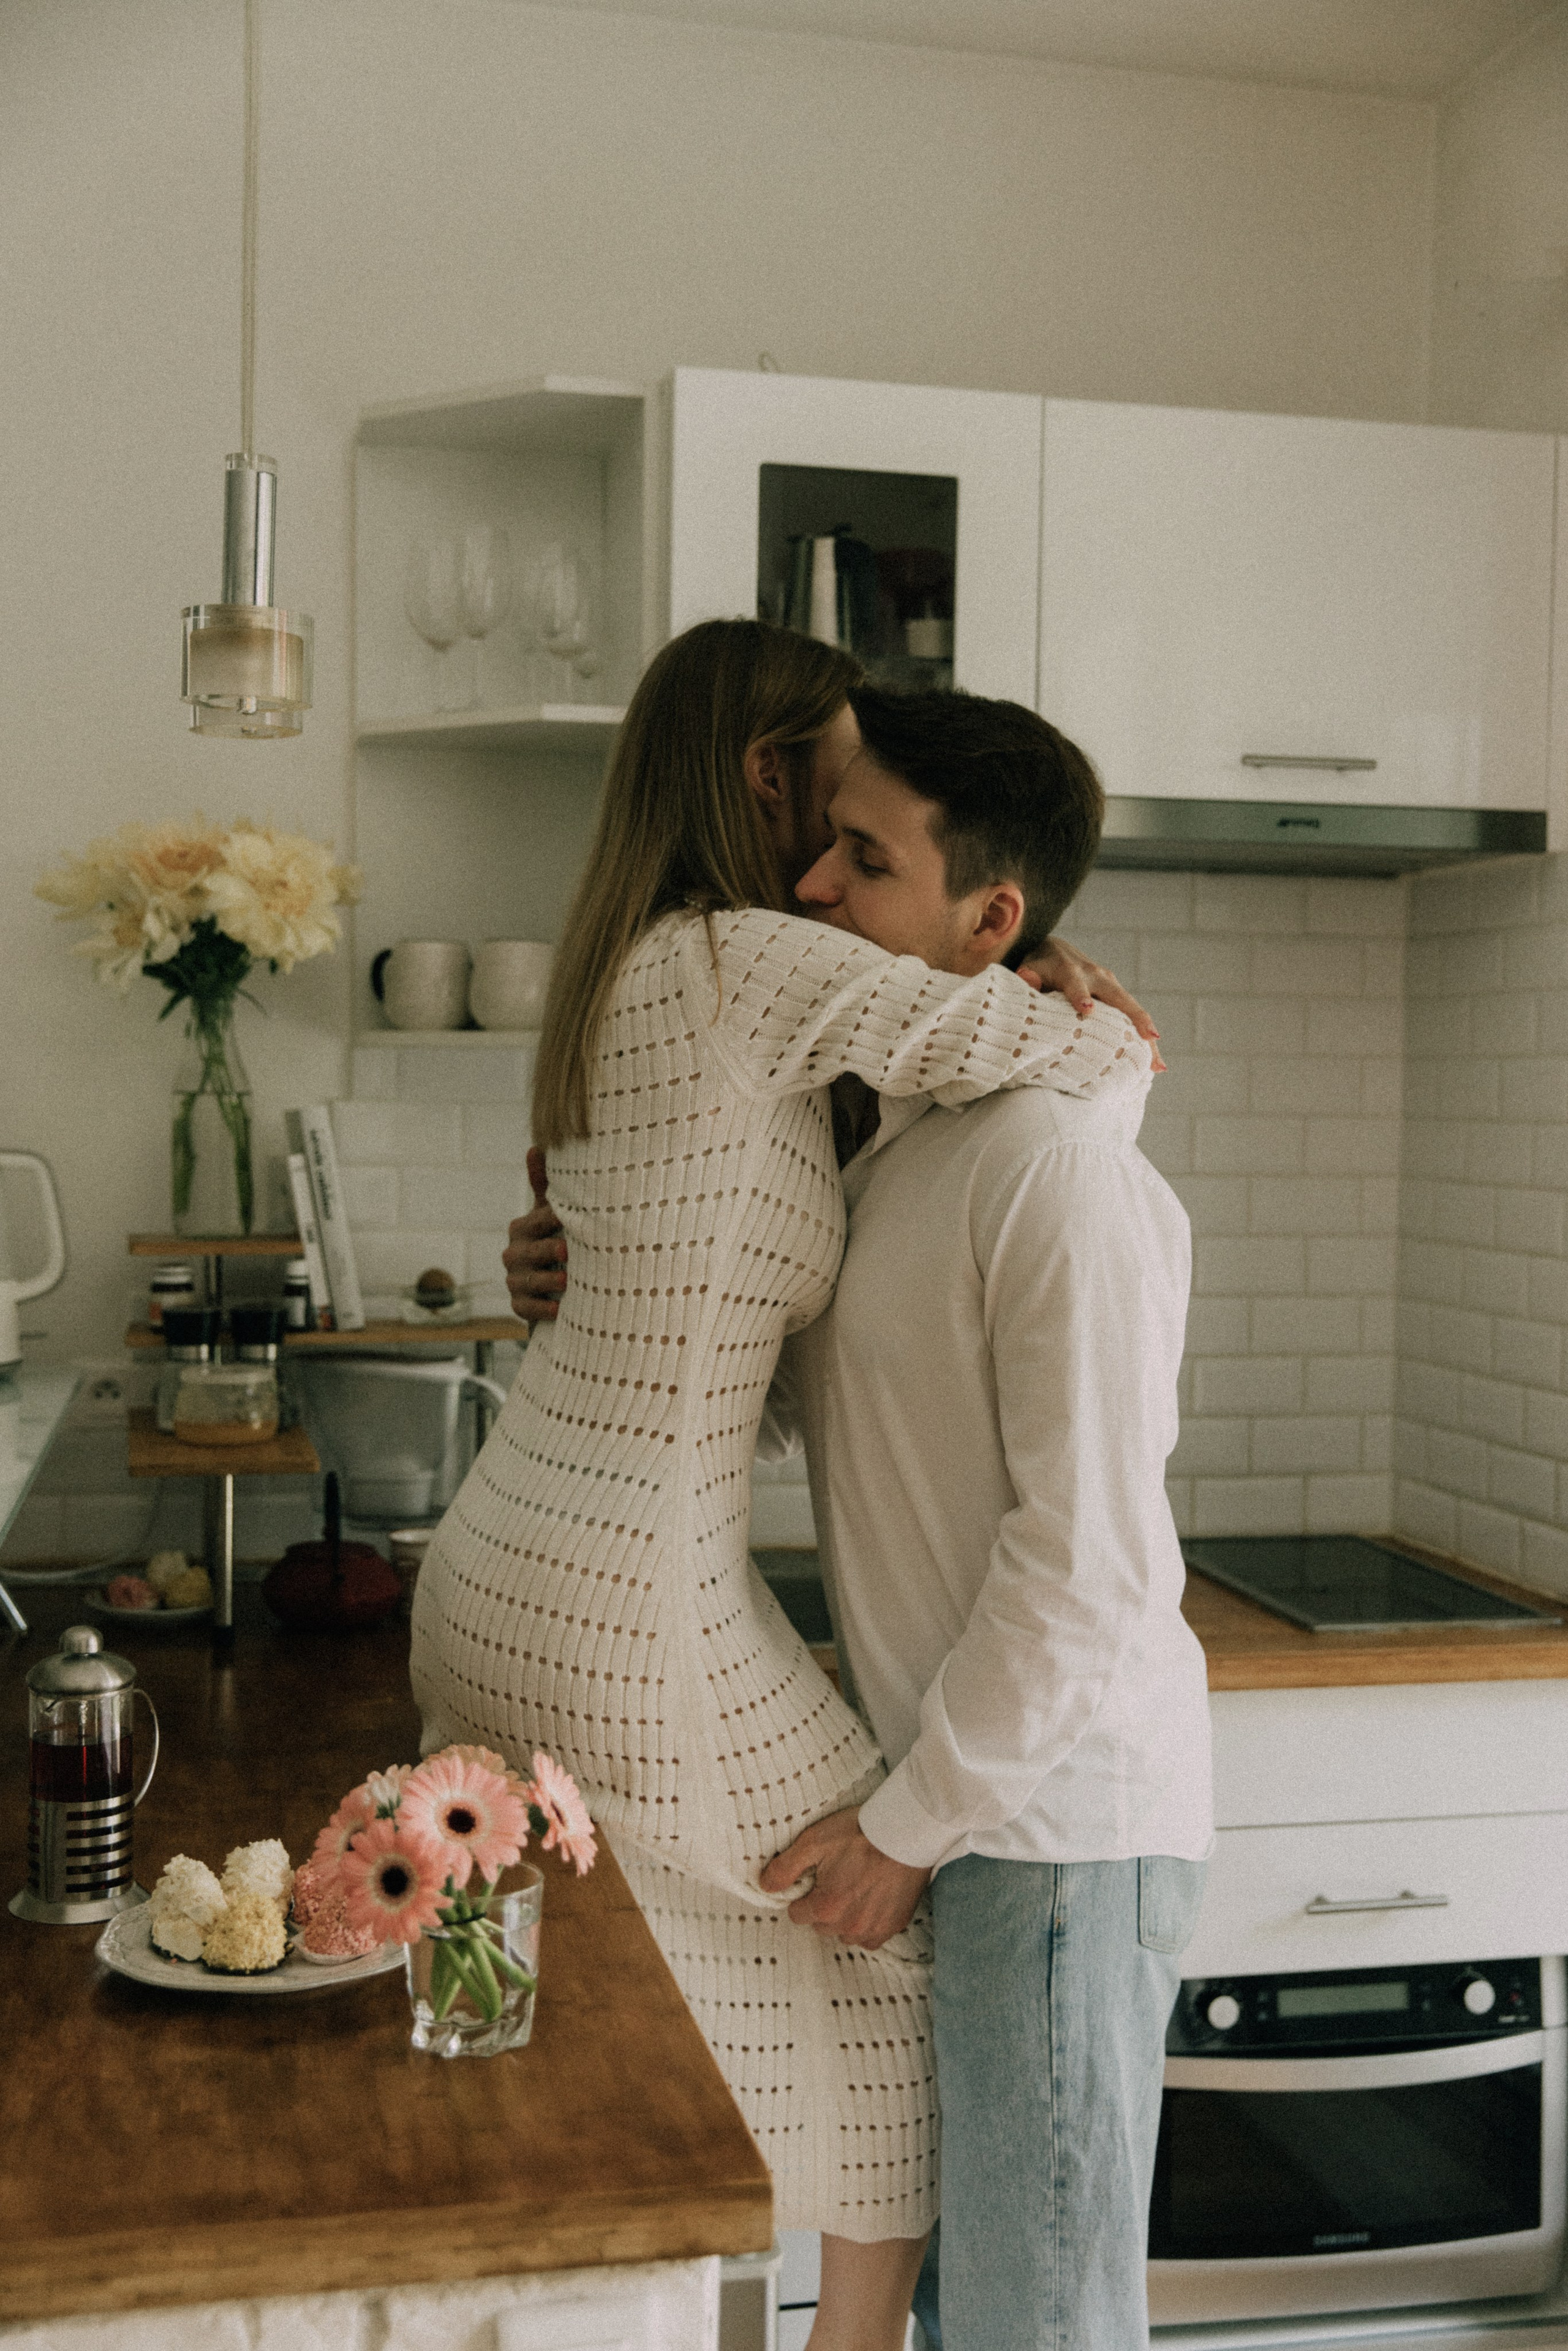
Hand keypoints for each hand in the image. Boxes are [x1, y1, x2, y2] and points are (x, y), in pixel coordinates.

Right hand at [503, 1146, 565, 1322]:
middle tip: (567, 1250)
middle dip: (547, 1251)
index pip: (537, 1222)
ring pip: (527, 1281)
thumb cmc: (554, 1239)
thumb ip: (545, 1185)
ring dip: (548, 1281)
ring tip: (568, 1282)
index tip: (568, 1217)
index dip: (552, 1220)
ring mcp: (515, 1280)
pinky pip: (526, 1308)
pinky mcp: (519, 1305)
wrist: (555, 1286)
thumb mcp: (551, 1214)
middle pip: (529, 1252)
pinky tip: (558, 1309)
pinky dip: (542, 1309)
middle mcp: (514, 1253)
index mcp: (522, 1228)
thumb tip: (535, 1146)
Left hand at [760, 1806, 929, 1950]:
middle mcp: (849, 1925)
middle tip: (837, 1876)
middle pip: (821, 1925)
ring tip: (856, 1886)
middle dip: (823, 1905)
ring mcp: (873, 1929)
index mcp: (826, 1907)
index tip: (816, 1876)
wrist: (907, 1831)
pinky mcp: (894, 1926)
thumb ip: (785, 1867)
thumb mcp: (814, 1840)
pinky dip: (867, 1924)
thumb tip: (764, 1886)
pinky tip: (872, 1899)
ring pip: (845, 1933)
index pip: (798, 1914)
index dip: (803, 1894)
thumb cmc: (860, 1832)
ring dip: (845, 1917)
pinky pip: (870, 1938)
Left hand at [1020, 935, 1165, 1071]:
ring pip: (1133, 1012)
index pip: (1076, 984)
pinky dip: (1144, 1041)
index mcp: (1072, 971)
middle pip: (1120, 999)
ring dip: (1148, 1038)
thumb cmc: (1040, 966)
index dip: (1080, 995)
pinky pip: (1133, 1020)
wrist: (1056, 952)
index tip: (1087, 1009)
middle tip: (1150, 1037)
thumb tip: (1027, 979)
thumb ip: (1028, 975)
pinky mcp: (1118, 999)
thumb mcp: (1030, 967)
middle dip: (1136, 1018)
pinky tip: (1154, 1066)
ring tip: (1158, 1066)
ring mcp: (1112, 988)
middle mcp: (1097, 977)